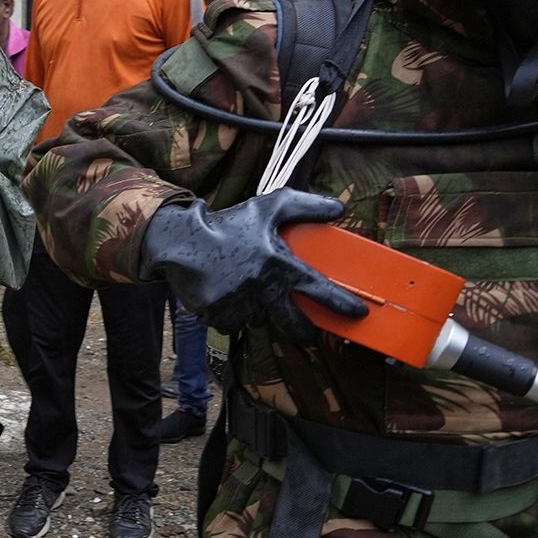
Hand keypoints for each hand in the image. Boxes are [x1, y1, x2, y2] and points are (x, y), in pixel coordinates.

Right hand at [139, 189, 367, 341]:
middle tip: (308, 331)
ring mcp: (239, 305)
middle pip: (295, 324)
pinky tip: (225, 295)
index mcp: (279, 265)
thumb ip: (305, 206)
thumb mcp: (268, 207)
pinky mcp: (218, 315)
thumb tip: (339, 209)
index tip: (357, 313)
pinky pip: (232, 323)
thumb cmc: (227, 223)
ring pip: (258, 319)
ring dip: (258, 312)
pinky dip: (232, 314)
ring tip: (247, 292)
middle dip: (305, 331)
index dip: (342, 304)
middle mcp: (262, 289)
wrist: (180, 240)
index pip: (320, 290)